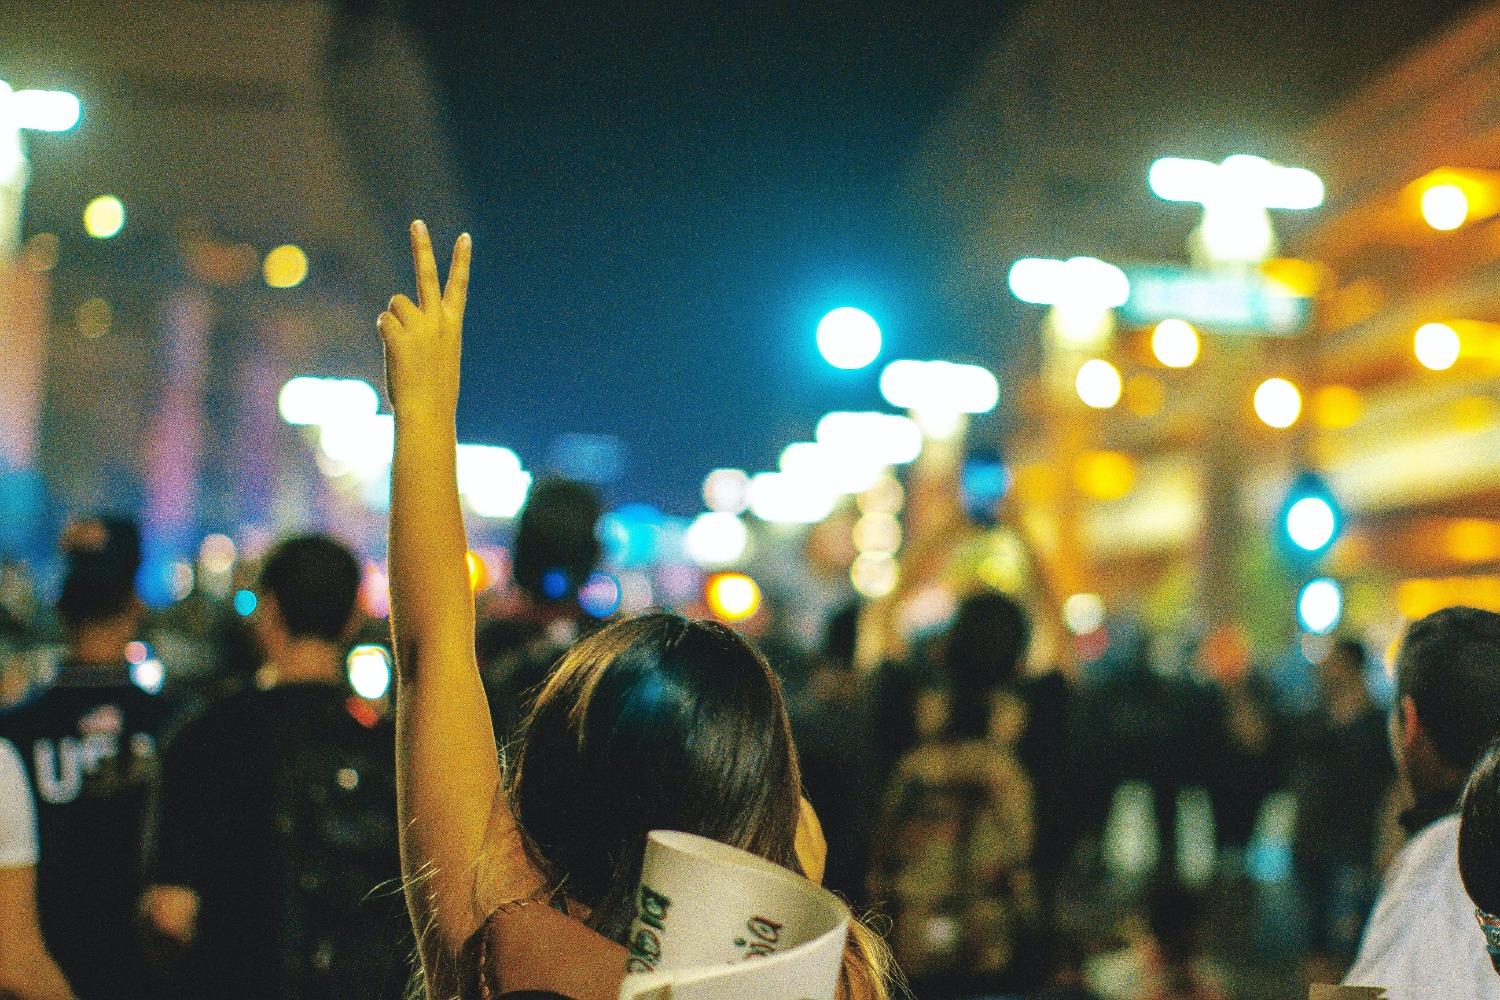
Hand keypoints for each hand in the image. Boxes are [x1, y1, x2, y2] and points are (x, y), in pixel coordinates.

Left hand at [378, 220, 470, 417]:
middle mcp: (438, 320)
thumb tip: (395, 319)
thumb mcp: (440, 357)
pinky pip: (383, 321)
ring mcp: (420, 327)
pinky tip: (395, 354)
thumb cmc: (434, 390)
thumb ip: (426, 333)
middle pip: (427, 275)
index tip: (465, 237)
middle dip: (422, 247)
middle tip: (417, 223)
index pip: (459, 286)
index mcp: (453, 325)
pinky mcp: (399, 335)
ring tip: (404, 349)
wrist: (428, 412)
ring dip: (394, 322)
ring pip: (395, 305)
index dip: (462, 261)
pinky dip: (385, 335)